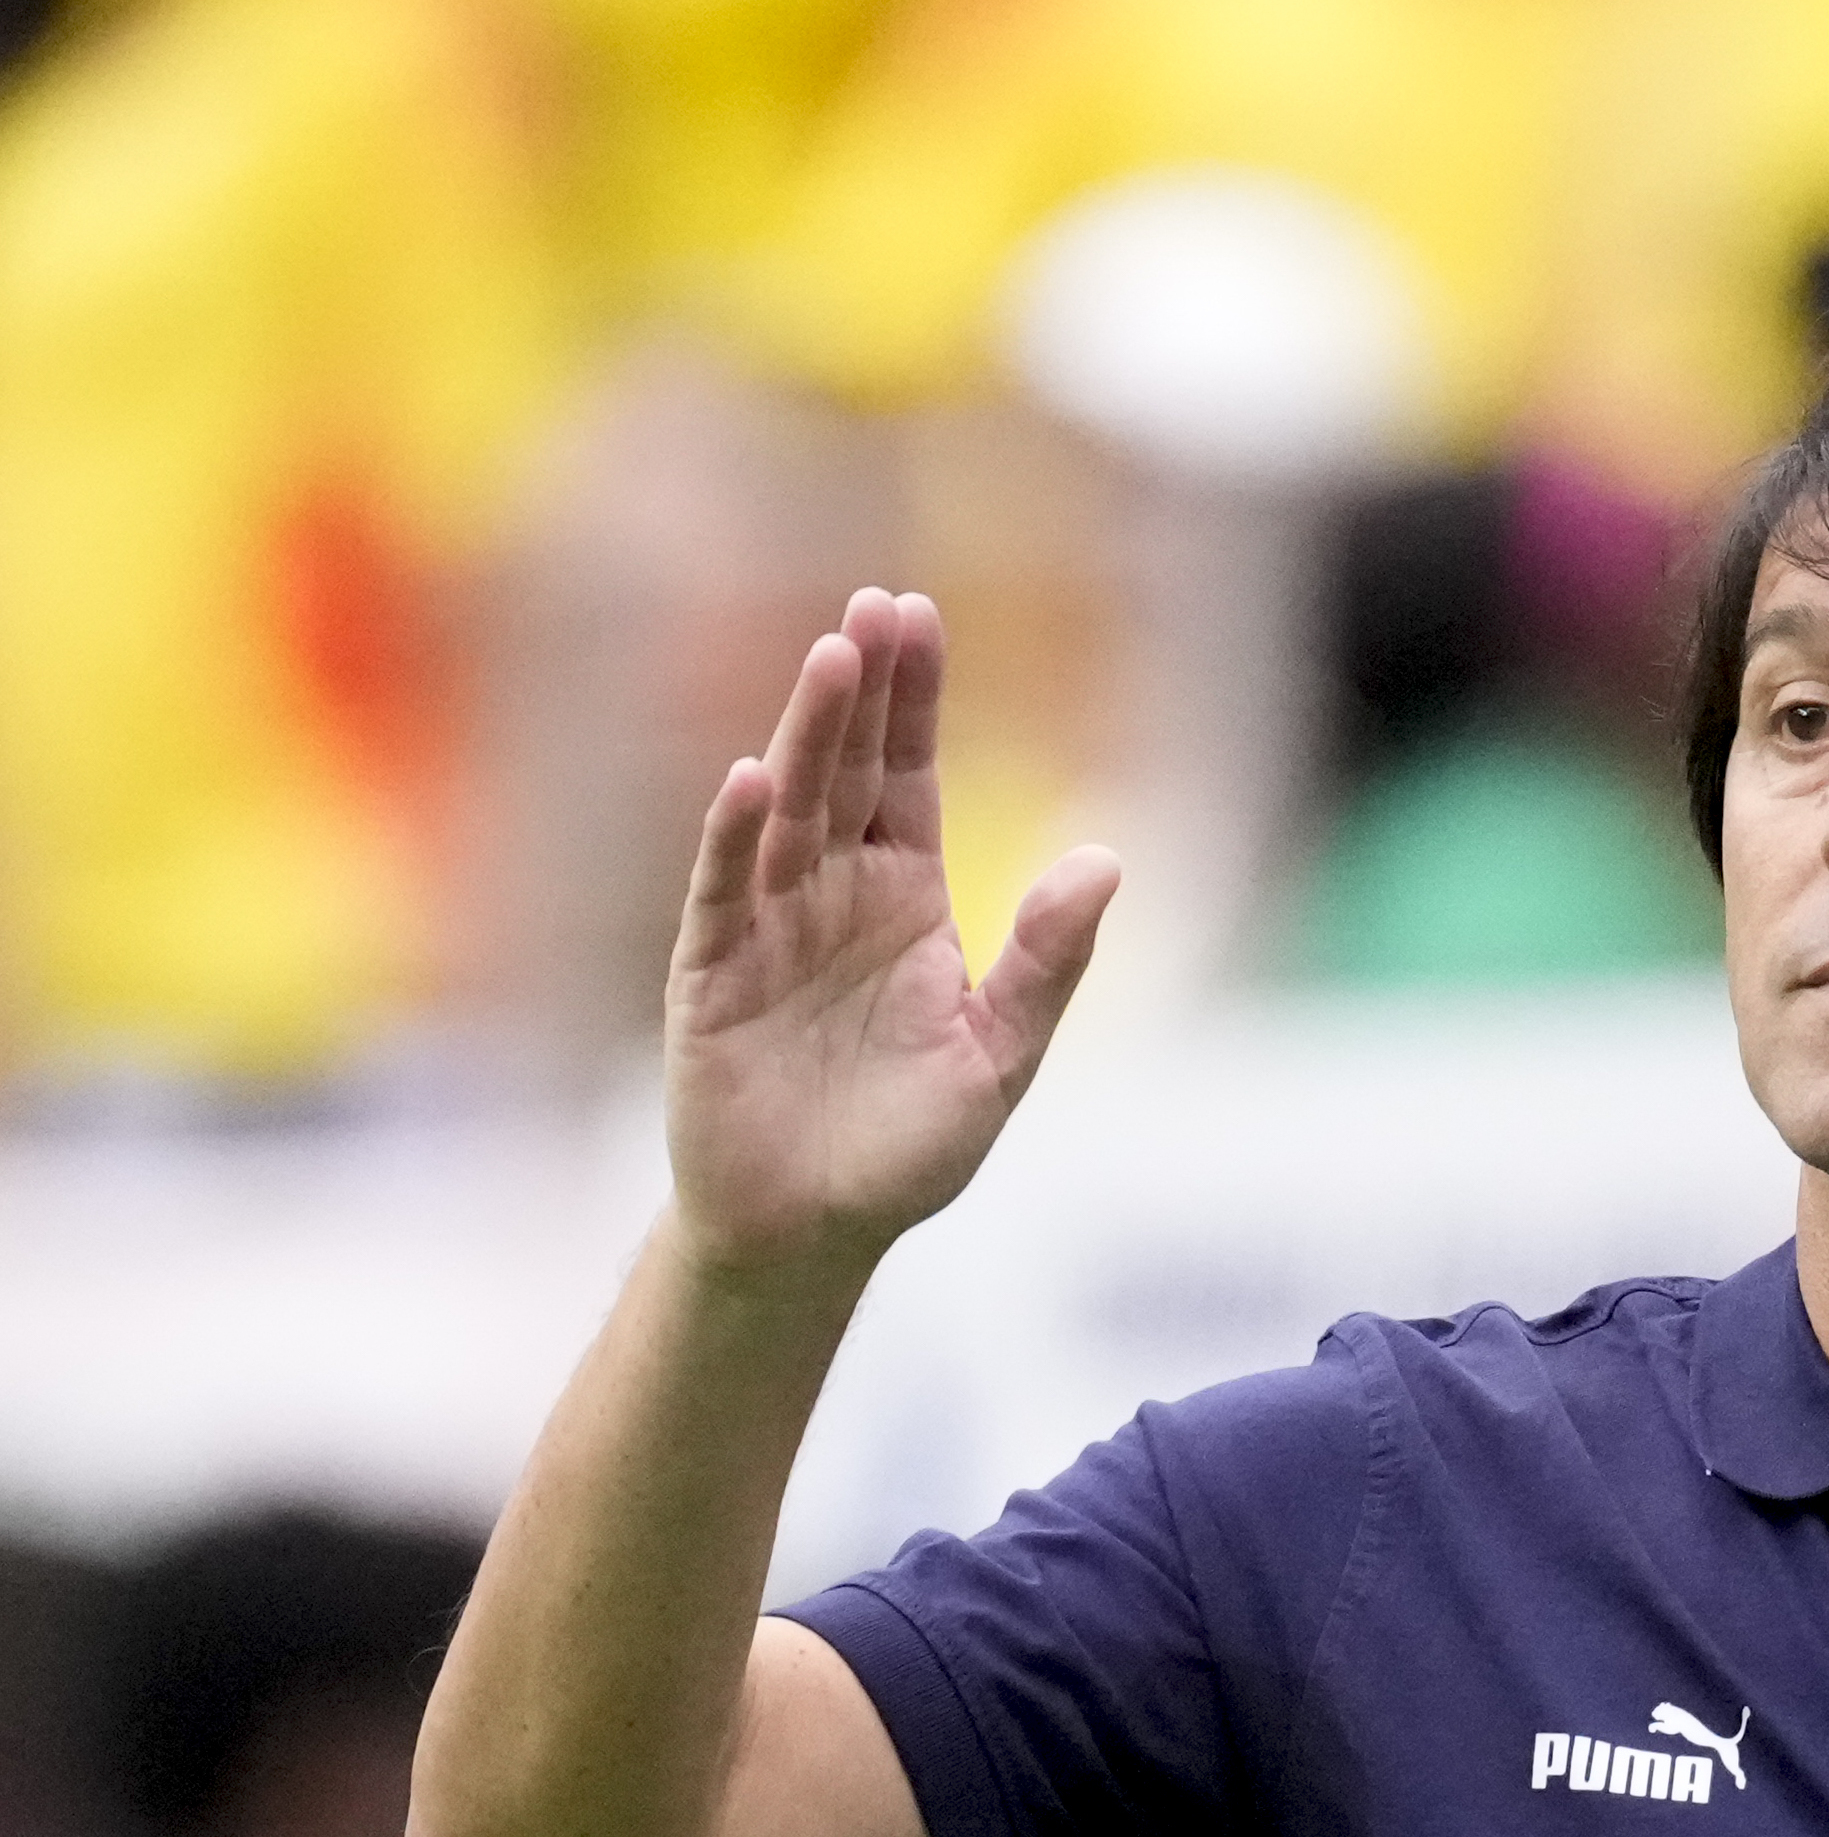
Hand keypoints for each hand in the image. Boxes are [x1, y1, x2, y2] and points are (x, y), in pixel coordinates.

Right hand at [663, 588, 1120, 1280]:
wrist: (815, 1230)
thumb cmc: (907, 1146)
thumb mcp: (1000, 1054)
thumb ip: (1049, 961)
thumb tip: (1107, 861)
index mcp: (905, 900)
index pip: (908, 778)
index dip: (913, 702)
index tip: (917, 618)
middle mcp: (832, 896)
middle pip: (848, 773)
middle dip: (862, 692)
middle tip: (876, 607)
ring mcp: (766, 928)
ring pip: (789, 813)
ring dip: (807, 736)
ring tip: (832, 659)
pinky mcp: (712, 977)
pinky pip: (723, 894)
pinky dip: (735, 839)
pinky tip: (752, 779)